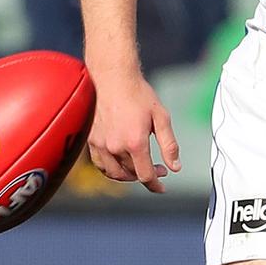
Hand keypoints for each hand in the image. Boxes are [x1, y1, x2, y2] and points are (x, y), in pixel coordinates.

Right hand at [87, 73, 180, 192]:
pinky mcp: (90, 138)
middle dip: (145, 175)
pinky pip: (100, 163)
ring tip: (136, 169)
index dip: (156, 184)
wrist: (112, 77)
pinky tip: (119, 162)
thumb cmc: (138, 94)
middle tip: (157, 168)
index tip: (161, 186)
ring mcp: (100, 143)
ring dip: (127, 175)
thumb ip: (169, 145)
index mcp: (135, 142)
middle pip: (130, 174)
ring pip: (113, 172)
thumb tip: (175, 167)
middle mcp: (115, 146)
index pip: (145, 175)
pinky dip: (110, 168)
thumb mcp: (161, 117)